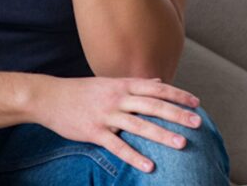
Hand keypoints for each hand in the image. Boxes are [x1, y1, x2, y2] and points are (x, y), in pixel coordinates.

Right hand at [32, 76, 202, 172]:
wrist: (49, 97)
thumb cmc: (82, 91)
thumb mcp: (109, 82)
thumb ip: (134, 84)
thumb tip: (157, 81)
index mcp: (123, 85)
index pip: (156, 88)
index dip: (177, 95)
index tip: (196, 103)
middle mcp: (117, 98)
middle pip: (153, 105)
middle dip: (177, 114)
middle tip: (198, 123)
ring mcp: (106, 115)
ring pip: (139, 125)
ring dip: (162, 135)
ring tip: (182, 144)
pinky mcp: (94, 132)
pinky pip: (117, 146)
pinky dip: (134, 156)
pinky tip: (149, 165)